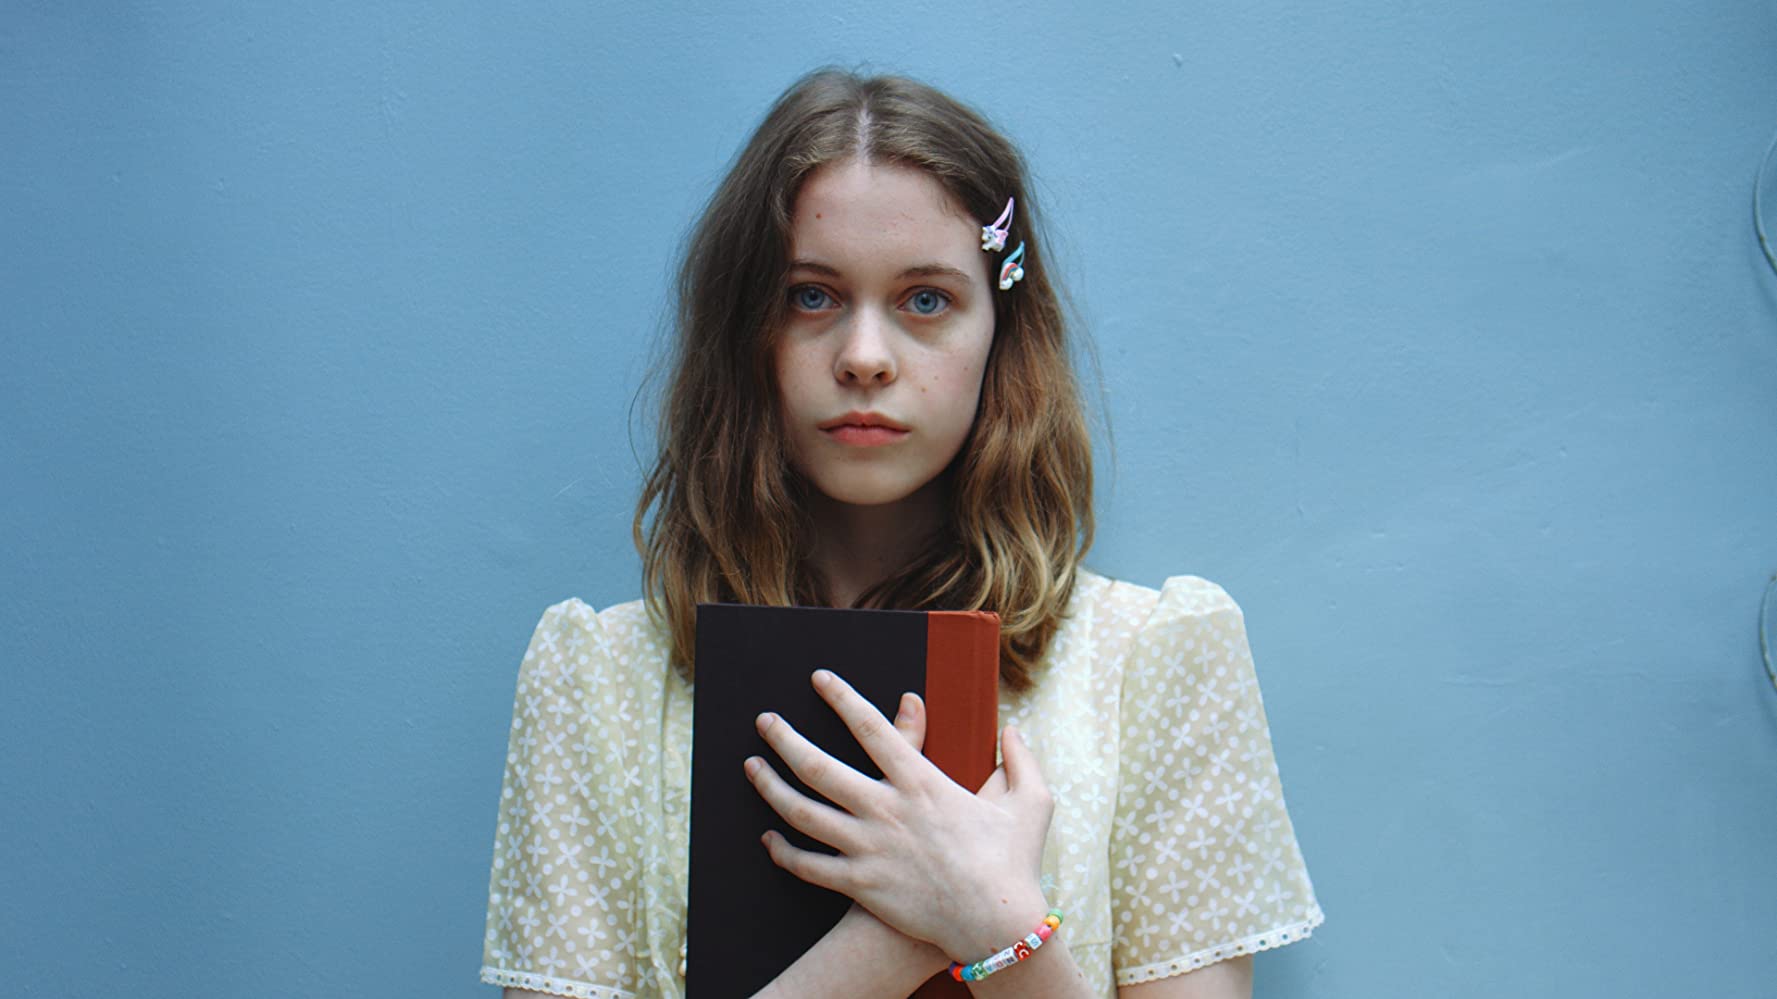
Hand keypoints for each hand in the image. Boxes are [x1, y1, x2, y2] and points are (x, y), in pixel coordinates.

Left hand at [743, 669, 1054, 961]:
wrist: (997, 927)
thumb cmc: (1014, 864)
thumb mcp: (1031, 803)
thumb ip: (1022, 762)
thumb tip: (1013, 732)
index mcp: (922, 782)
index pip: (872, 728)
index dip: (842, 698)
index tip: (819, 678)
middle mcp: (887, 810)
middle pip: (819, 767)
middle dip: (785, 738)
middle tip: (764, 720)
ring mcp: (869, 848)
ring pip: (803, 813)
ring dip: (770, 787)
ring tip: (752, 767)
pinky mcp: (861, 885)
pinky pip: (810, 867)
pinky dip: (784, 853)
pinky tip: (768, 839)